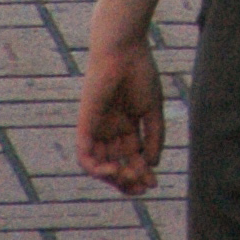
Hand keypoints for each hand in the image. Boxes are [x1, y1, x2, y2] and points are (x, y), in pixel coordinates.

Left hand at [75, 40, 163, 195]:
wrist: (123, 51)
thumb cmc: (140, 73)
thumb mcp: (153, 108)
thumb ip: (154, 136)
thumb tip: (152, 164)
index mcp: (127, 125)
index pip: (132, 157)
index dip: (142, 173)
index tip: (154, 184)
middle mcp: (111, 130)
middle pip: (117, 164)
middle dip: (129, 180)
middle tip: (143, 188)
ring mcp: (97, 129)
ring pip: (101, 165)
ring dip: (115, 178)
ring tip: (131, 178)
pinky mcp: (85, 126)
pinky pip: (86, 157)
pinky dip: (98, 169)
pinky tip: (115, 169)